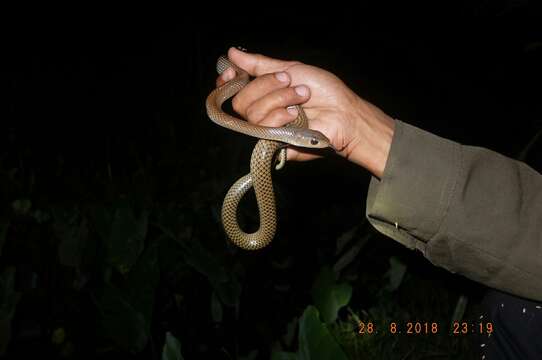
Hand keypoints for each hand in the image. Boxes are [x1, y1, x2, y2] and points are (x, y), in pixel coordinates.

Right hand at [216, 47, 394, 177]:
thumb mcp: (291, 69)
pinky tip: (296, 116)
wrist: (343, 113)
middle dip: (266, 87)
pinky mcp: (273, 145)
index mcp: (262, 93)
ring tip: (301, 99)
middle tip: (289, 81)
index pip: (231, 91)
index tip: (232, 72)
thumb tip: (233, 52)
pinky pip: (261, 130)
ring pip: (251, 114)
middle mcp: (260, 111)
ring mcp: (266, 130)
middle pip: (240, 101)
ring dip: (279, 99)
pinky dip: (279, 117)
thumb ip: (260, 64)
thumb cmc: (323, 91)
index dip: (227, 82)